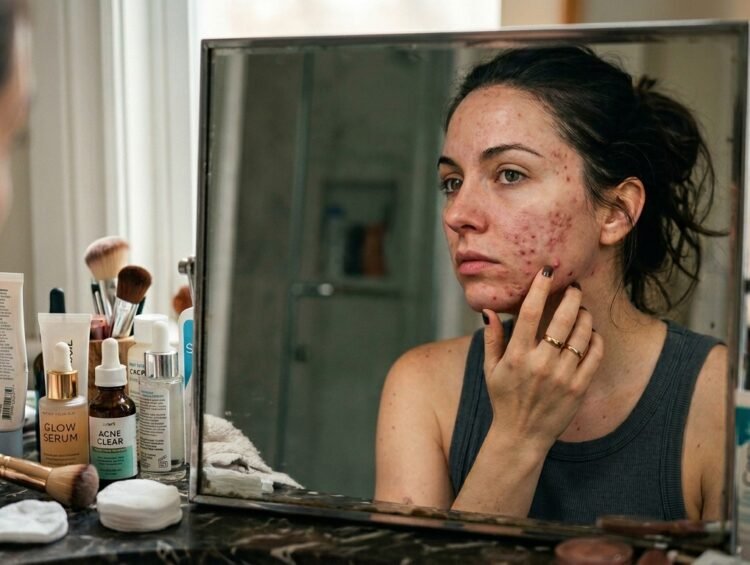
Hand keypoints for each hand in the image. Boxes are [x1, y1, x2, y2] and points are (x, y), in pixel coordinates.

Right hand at [482, 266, 603, 451]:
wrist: (522, 436)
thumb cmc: (504, 399)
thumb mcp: (490, 369)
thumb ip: (492, 338)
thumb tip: (489, 311)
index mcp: (517, 356)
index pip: (530, 312)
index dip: (540, 287)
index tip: (548, 270)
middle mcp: (541, 364)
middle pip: (563, 319)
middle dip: (571, 296)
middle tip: (574, 287)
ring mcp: (562, 376)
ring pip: (582, 334)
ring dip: (584, 316)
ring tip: (581, 310)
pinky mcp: (579, 388)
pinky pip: (594, 354)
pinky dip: (595, 339)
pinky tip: (589, 334)